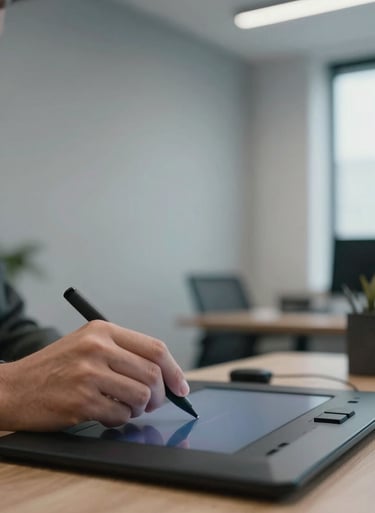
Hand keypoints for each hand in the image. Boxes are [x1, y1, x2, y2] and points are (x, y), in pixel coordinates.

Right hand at [0, 320, 189, 430]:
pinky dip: (120, 420)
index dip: (174, 370)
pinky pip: (120, 416)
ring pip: (140, 396)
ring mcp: (89, 374)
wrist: (13, 387)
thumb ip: (123, 353)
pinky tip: (107, 414)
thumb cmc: (55, 368)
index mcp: (102, 330)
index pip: (155, 347)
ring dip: (139, 409)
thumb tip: (165, 375)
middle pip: (152, 373)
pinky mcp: (81, 401)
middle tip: (154, 403)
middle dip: (160, 395)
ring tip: (127, 408)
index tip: (181, 387)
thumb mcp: (87, 344)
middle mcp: (97, 347)